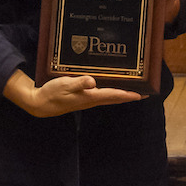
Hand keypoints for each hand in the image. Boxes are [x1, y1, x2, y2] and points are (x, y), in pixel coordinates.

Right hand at [4, 70, 142, 116]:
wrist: (40, 104)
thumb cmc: (52, 93)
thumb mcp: (64, 85)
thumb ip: (79, 83)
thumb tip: (93, 81)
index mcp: (90, 96)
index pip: (113, 95)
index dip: (128, 94)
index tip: (142, 94)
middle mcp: (91, 100)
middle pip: (115, 97)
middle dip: (129, 94)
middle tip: (145, 92)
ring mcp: (87, 100)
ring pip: (109, 97)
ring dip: (121, 93)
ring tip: (132, 88)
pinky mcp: (83, 98)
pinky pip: (101, 95)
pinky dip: (110, 91)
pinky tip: (111, 86)